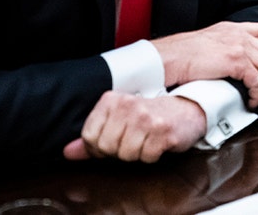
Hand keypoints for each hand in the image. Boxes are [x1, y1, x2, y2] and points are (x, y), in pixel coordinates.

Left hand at [63, 91, 205, 162]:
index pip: (89, 136)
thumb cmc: (152, 115)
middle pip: (106, 148)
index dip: (99, 146)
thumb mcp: (119, 120)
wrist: (188, 109)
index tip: (114, 139)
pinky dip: (152, 155)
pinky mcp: (163, 132)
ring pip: (125, 155)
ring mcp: (146, 118)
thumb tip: (68, 152)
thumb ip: (92, 137)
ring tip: (146, 139)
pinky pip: (146, 157)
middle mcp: (128, 106)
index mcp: (112, 99)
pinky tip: (158, 142)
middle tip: (133, 139)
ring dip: (137, 153)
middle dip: (118, 151)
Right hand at [152, 22, 257, 107]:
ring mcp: (240, 46)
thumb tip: (236, 62)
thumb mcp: (209, 41)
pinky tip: (253, 101)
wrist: (171, 57)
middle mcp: (240, 35)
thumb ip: (226, 46)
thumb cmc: (183, 54)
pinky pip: (257, 81)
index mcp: (233, 28)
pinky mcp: (236, 61)